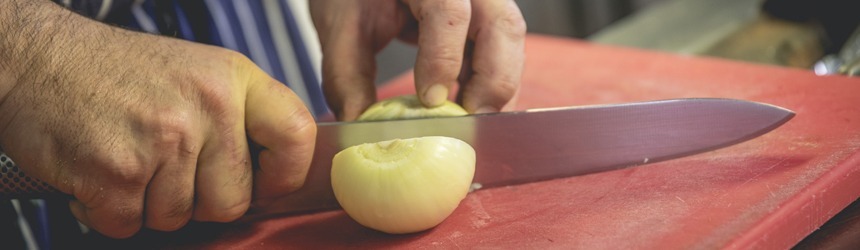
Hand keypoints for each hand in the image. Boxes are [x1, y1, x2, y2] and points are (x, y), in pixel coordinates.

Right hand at [0, 1, 314, 237]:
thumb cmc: (119, 73)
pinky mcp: (117, 171)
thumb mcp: (199, 74)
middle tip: (166, 166)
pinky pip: (129, 225)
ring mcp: (163, 139)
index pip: (297, 136)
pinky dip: (109, 210)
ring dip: (149, 203)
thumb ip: (239, 119)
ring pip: (179, 217)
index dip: (286, 175)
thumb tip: (274, 176)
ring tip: (130, 157)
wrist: (39, 59)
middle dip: (199, 200)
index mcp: (233, 79)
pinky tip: (101, 171)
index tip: (266, 184)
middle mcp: (206, 106)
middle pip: (233, 201)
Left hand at [310, 0, 526, 120]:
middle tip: (467, 123)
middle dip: (492, 81)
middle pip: (503, 27)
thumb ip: (348, 74)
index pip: (450, 11)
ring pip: (512, 41)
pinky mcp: (487, 17)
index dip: (444, 57)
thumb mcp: (343, 25)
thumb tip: (358, 123)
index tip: (430, 99)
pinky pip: (503, 50)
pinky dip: (490, 82)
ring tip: (468, 123)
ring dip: (496, 87)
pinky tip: (467, 107)